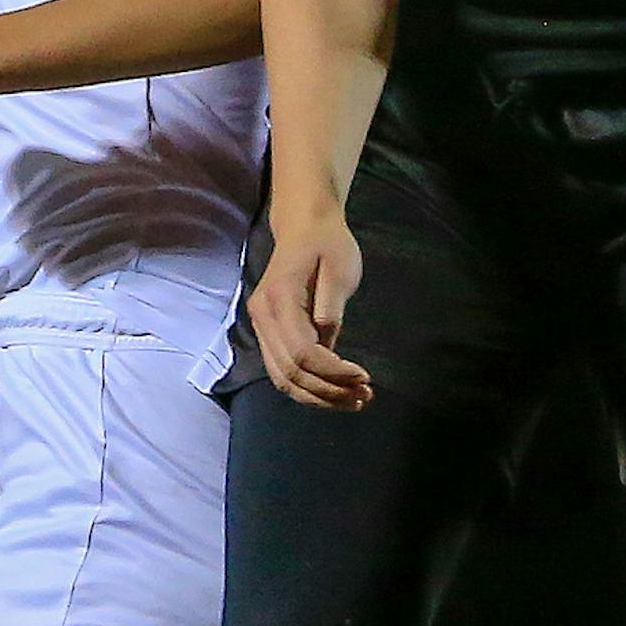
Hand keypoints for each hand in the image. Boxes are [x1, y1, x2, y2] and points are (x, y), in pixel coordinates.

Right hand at [249, 210, 374, 413]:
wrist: (304, 225)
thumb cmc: (327, 243)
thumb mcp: (340, 268)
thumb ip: (331, 306)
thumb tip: (328, 344)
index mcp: (280, 300)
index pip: (302, 352)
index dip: (332, 372)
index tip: (363, 377)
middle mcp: (263, 317)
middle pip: (289, 373)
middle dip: (327, 392)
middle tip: (363, 397)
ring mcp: (261, 326)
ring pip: (283, 378)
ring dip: (318, 396)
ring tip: (353, 400)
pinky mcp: (268, 331)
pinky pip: (283, 370)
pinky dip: (308, 386)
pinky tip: (335, 390)